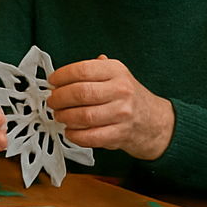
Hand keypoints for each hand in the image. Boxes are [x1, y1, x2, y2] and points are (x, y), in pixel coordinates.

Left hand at [47, 55, 174, 160]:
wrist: (154, 121)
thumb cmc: (128, 97)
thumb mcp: (116, 75)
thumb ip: (93, 70)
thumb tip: (61, 76)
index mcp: (117, 71)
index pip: (83, 70)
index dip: (62, 76)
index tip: (52, 82)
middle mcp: (121, 90)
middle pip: (81, 93)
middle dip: (59, 98)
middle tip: (51, 101)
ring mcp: (122, 113)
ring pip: (84, 116)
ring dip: (65, 117)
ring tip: (59, 115)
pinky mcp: (120, 134)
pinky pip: (91, 136)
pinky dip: (75, 135)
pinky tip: (70, 131)